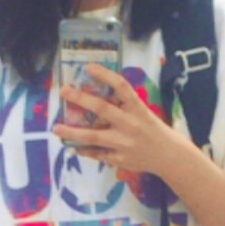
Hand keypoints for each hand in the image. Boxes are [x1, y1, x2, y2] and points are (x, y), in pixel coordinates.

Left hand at [53, 63, 178, 172]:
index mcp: (138, 109)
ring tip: (56, 127)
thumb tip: (96, 97)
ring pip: (94, 136)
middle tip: (64, 91)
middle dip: (81, 99)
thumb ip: (124, 106)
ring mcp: (123, 143)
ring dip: (73, 132)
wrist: (168, 156)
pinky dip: (84, 150)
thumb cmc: (152, 129)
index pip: (122, 87)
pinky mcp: (119, 159)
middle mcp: (130, 124)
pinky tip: (73, 146)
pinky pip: (97, 153)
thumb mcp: (143, 113)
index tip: (89, 66)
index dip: (106, 75)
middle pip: (102, 109)